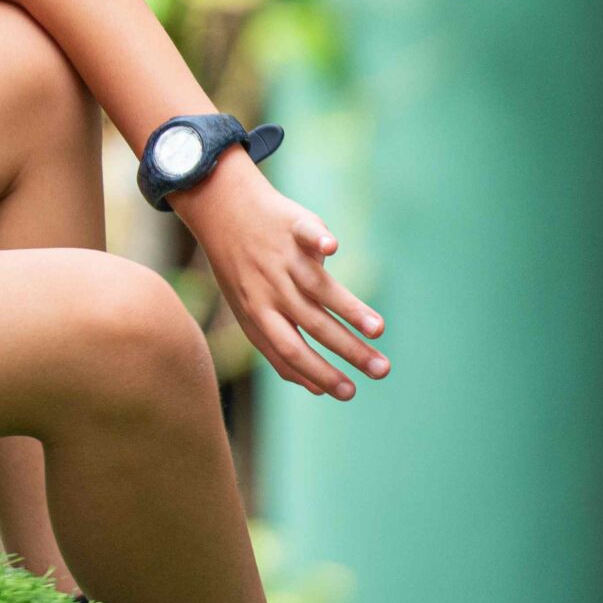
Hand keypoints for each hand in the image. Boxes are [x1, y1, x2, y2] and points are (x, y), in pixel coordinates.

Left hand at [172, 148, 389, 398]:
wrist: (220, 209)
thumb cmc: (242, 269)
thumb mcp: (249, 312)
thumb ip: (279, 347)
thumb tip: (317, 390)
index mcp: (259, 313)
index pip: (290, 351)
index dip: (319, 373)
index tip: (350, 393)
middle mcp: (270, 288)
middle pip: (311, 324)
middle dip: (348, 351)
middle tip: (382, 371)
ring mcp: (281, 257)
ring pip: (316, 286)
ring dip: (349, 308)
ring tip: (378, 330)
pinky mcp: (292, 225)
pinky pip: (305, 233)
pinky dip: (318, 240)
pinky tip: (332, 248)